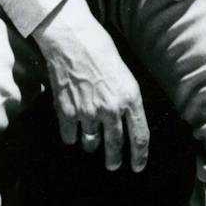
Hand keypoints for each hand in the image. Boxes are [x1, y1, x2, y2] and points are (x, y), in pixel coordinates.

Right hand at [33, 0, 149, 172]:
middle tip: (112, 164)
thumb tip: (125, 121)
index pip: (139, 137)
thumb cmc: (99, 48)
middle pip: (115, 146)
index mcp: (130, 97)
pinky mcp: (66, 111)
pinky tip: (71, 128)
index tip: (137, 167)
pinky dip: (71, 135)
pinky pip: (70, 137)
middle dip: (114, 159)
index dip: (139, 156)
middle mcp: (111, 109)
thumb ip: (126, 99)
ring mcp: (87, 112)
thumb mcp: (123, 73)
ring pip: (91, 143)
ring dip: (91, 144)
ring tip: (90, 139)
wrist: (71, 38)